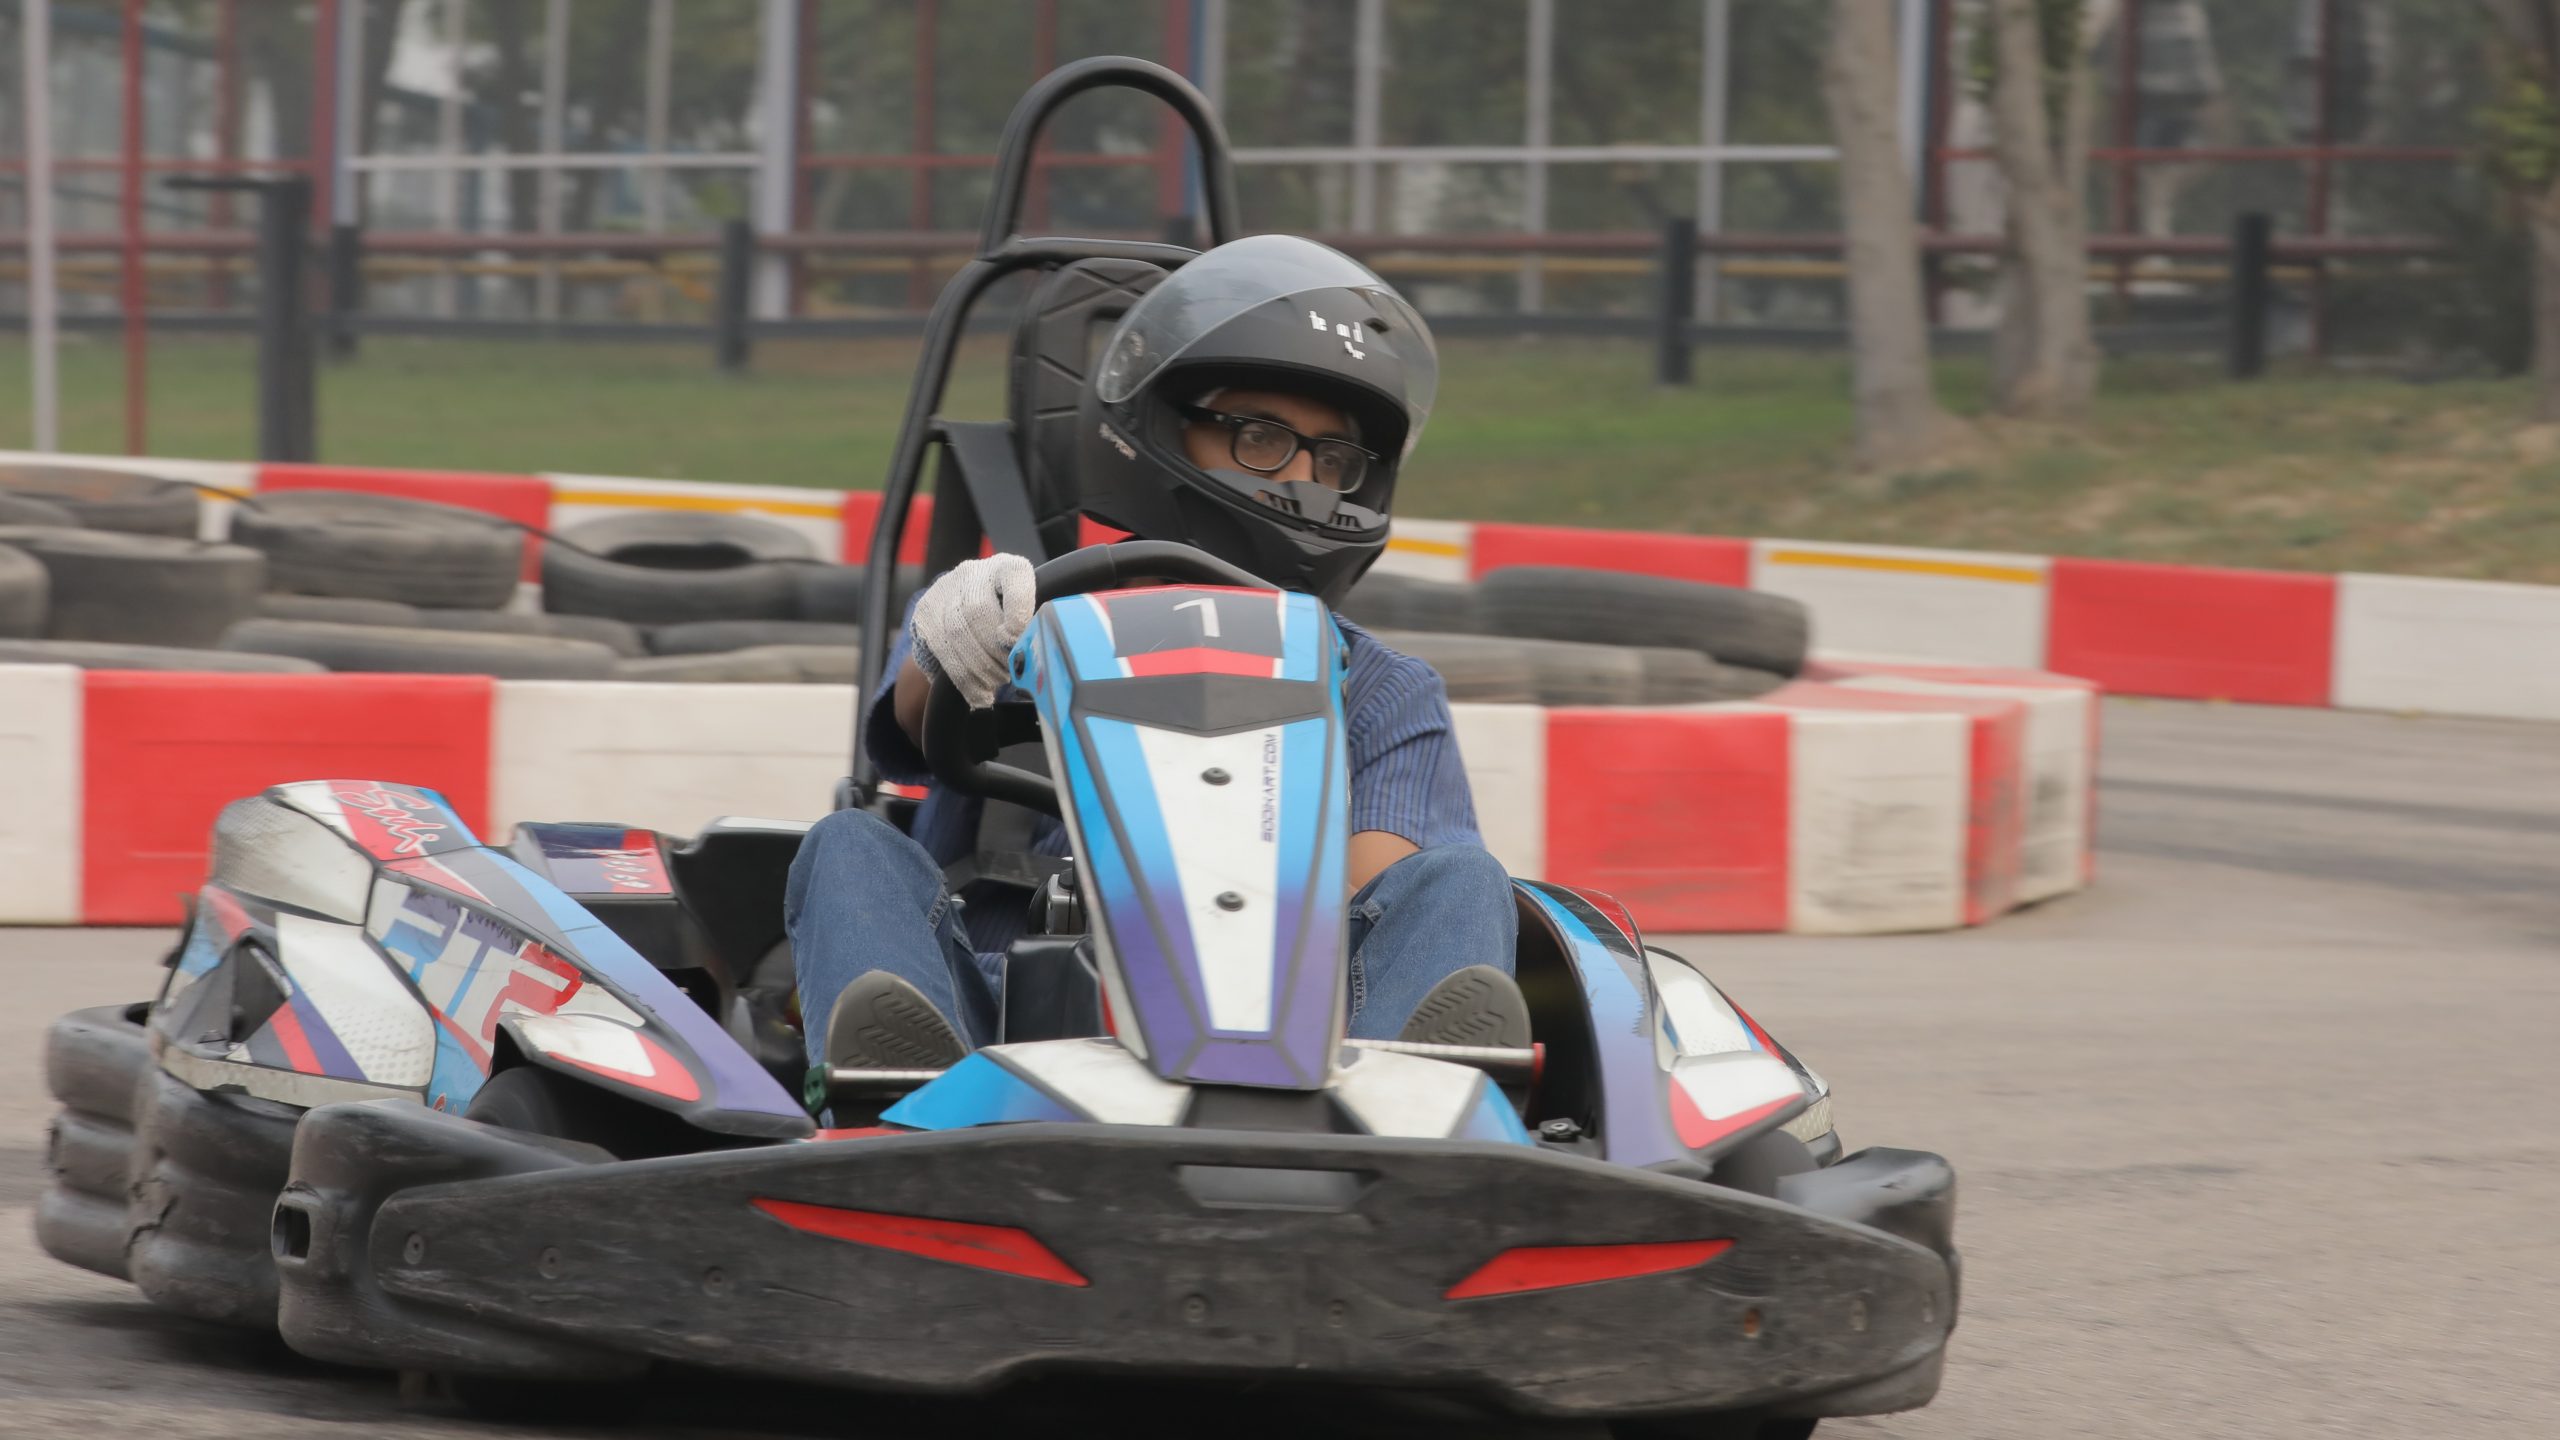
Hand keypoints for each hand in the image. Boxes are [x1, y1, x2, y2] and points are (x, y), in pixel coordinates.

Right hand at [908, 553, 1034, 707]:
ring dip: (979, 667)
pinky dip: (963, 677)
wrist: (961, 611)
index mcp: (1006, 567)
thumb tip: (1036, 654)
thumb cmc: (1006, 618)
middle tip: (1008, 673)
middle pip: (978, 611)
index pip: (1014, 579)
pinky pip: (943, 649)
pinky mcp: (926, 612)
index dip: (1016, 612)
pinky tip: (978, 693)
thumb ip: (1031, 626)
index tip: (1016, 641)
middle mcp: (973, 573)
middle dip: (994, 651)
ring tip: (995, 683)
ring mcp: (945, 590)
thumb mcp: (1024, 614)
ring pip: (958, 632)